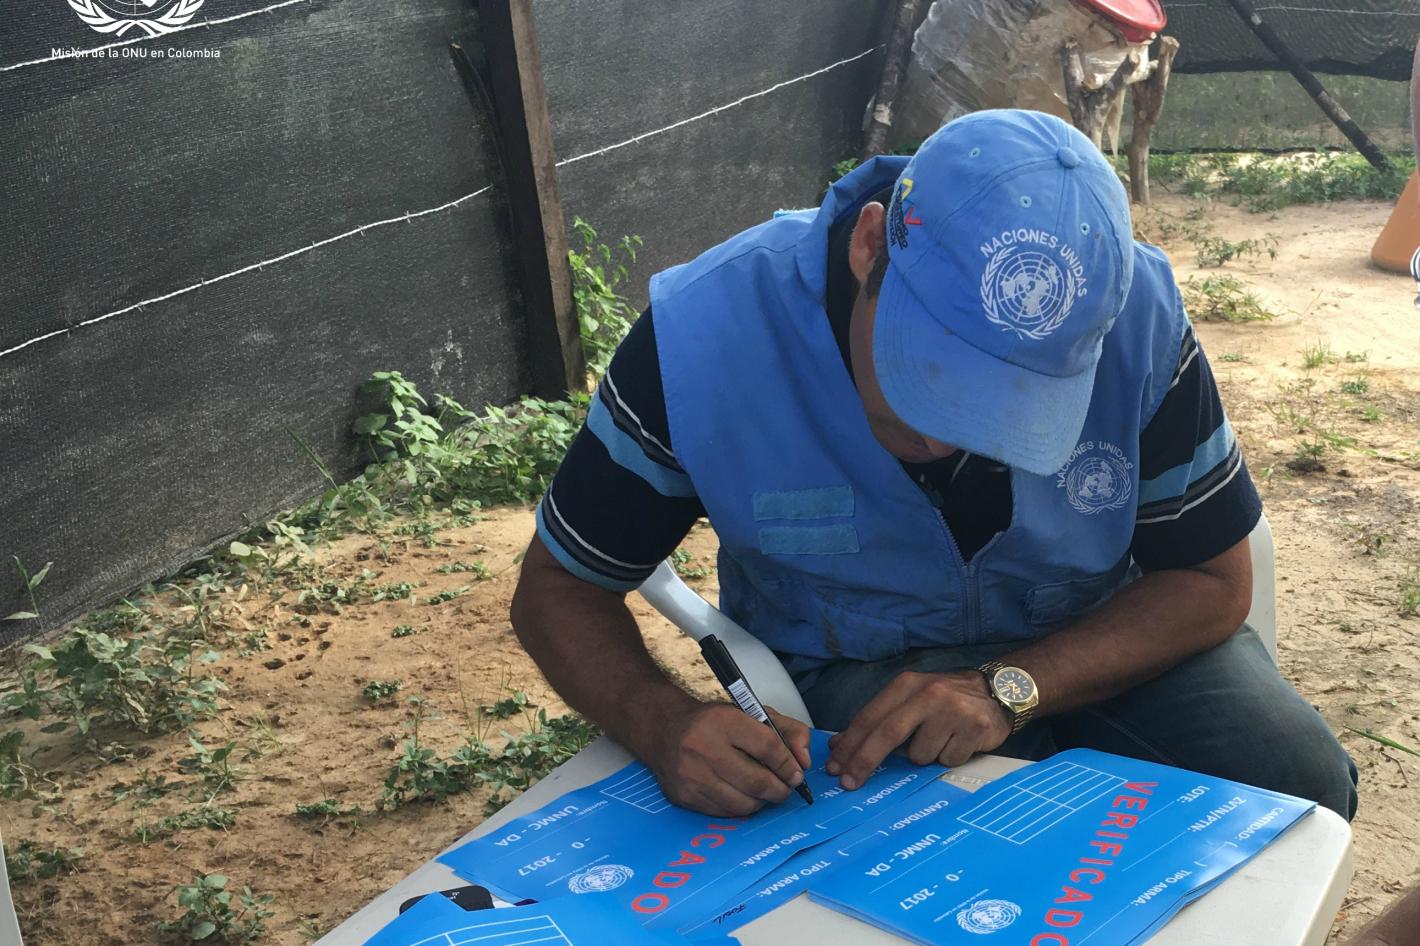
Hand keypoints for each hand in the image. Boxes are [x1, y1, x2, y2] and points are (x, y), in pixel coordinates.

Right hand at [643, 701, 812, 816]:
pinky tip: (743, 795)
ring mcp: (691, 776)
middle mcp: (703, 748)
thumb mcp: (753, 713)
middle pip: (757, 781)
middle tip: (785, 788)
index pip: (768, 747)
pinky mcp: (683, 796)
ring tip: (765, 792)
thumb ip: (787, 731)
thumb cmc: (715, 722)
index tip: (796, 773)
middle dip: (780, 789)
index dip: (788, 765)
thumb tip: (804, 762)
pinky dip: (741, 807)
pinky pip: (724, 812)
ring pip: (743, 803)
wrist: (665, 730)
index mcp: (723, 720)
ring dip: (762, 801)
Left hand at [827, 670, 1010, 789]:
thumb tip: (839, 745)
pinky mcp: (975, 728)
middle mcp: (928, 694)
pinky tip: (957, 741)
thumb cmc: (945, 699)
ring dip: (923, 757)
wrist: (997, 691)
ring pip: (920, 755)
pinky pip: (947, 760)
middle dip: (865, 761)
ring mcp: (953, 710)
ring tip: (939, 739)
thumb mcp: (909, 699)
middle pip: (888, 733)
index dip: (850, 745)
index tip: (835, 767)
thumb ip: (878, 720)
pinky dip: (948, 757)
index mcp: (906, 684)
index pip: (870, 718)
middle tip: (850, 783)